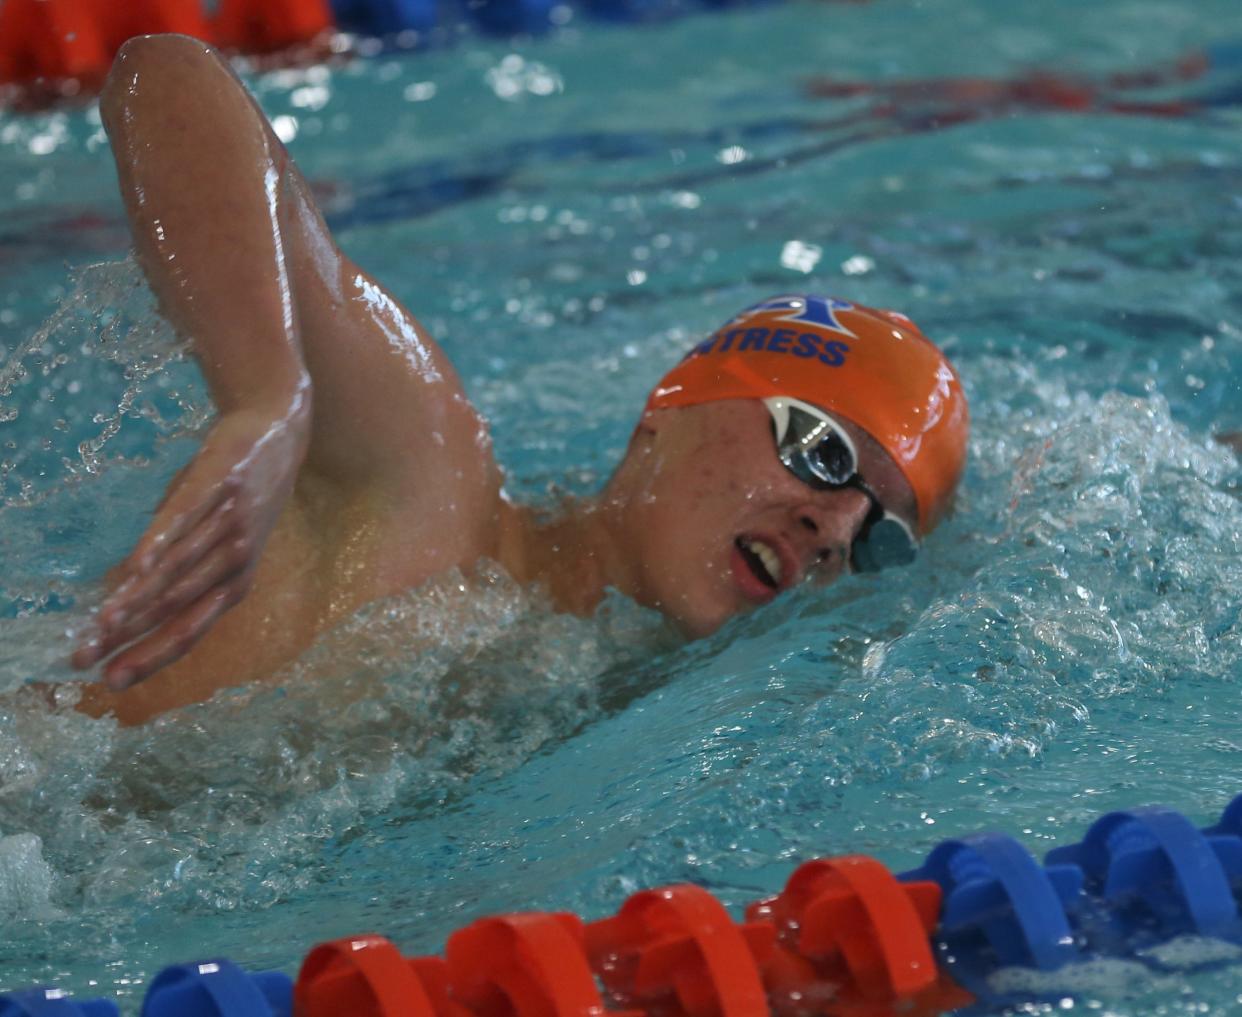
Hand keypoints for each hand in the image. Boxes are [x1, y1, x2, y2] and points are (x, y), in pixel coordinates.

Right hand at [72, 398, 309, 689]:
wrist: (278, 436)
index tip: (109, 680)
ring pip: (178, 568)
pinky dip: (162, 541)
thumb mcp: (211, 543)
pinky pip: (187, 517)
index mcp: (234, 584)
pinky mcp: (221, 484)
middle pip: (176, 606)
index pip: (187, 630)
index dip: (149, 656)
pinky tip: (138, 564)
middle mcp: (236, 560)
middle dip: (130, 636)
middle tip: (84, 657)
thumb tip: (121, 602)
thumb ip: (174, 575)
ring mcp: (231, 522)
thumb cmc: (234, 501)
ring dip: (138, 598)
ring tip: (103, 621)